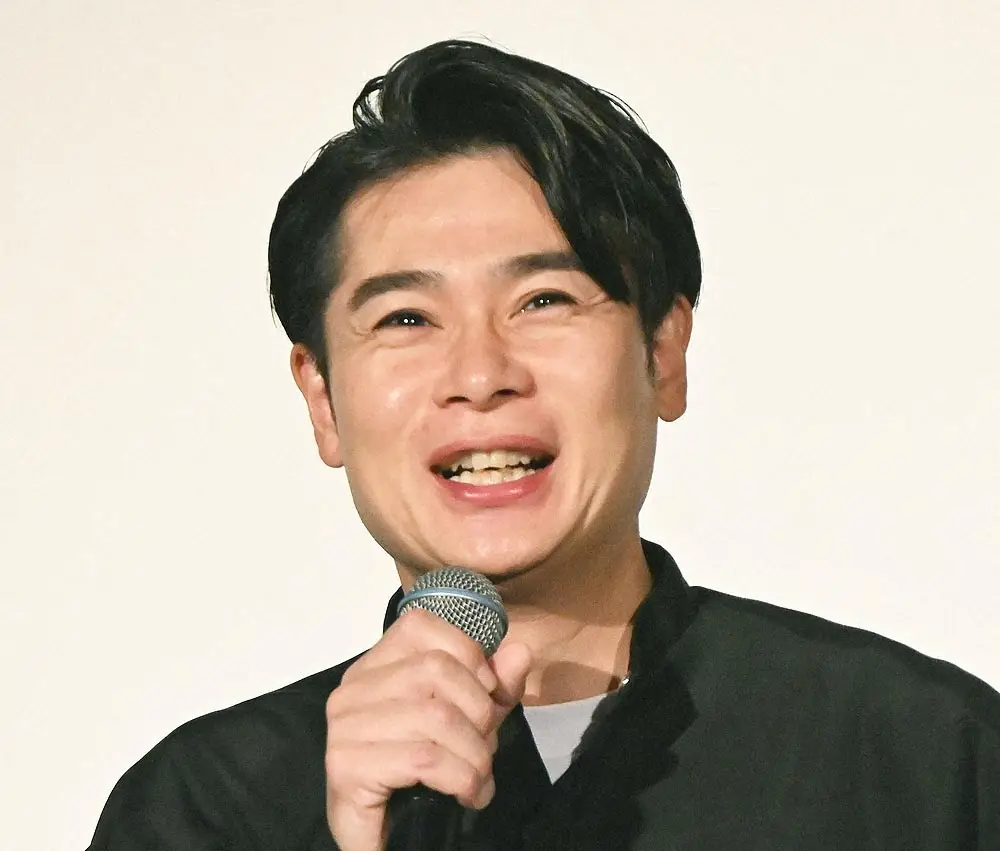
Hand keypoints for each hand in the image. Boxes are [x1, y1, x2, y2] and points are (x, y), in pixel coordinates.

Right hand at [324, 607, 531, 850]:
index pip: (420, 625)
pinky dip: (461, 778)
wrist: (390, 842)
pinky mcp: (346, 765)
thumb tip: (520, 651)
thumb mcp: (470, 721)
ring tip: (479, 777)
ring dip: (475, 754)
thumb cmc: (423, 775)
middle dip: (478, 711)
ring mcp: (345, 725)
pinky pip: (424, 758)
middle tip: (486, 747)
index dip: (467, 653)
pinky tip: (468, 794)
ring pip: (436, 716)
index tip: (488, 693)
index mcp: (375, 666)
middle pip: (436, 669)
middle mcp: (353, 687)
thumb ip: (495, 686)